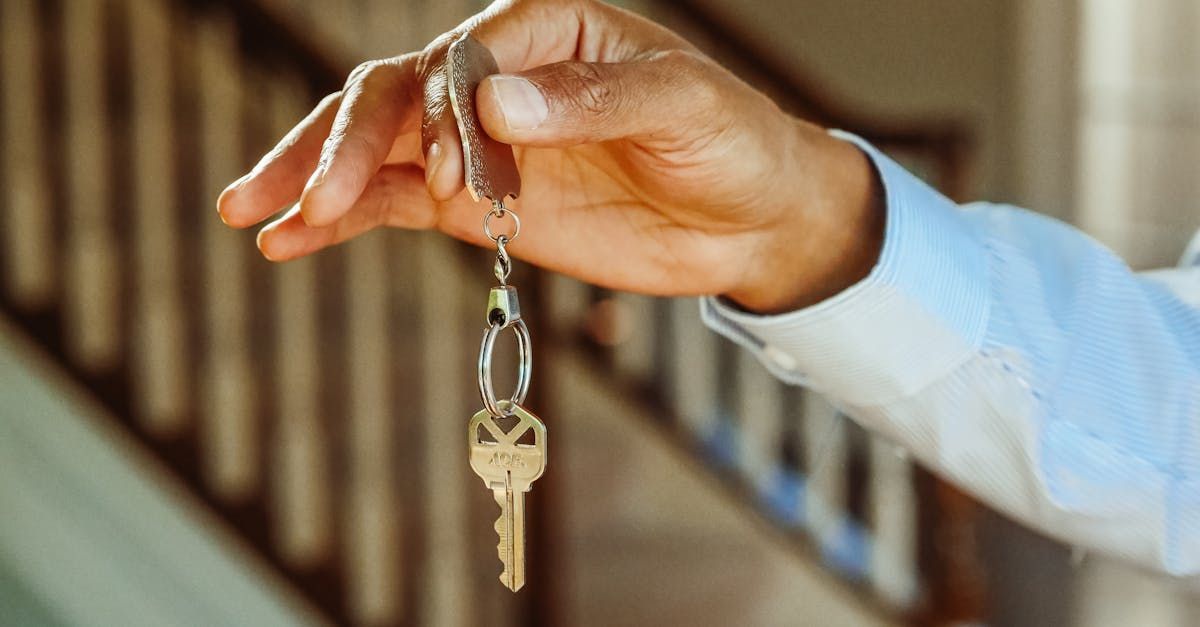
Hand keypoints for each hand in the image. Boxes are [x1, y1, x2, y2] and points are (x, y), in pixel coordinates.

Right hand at [216, 0, 882, 312]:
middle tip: (302, 199)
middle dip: (342, 146)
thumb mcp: (682, 107)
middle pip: (393, 98)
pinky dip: (341, 223)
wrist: (751, 217)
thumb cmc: (732, 142)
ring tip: (249, 212)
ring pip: (374, 149)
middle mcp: (495, 79)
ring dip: (312, 177)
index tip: (449, 182)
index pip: (460, 61)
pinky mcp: (475, 204)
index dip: (441, 119)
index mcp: (541, 30)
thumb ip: (592, 101)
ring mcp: (478, 145)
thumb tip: (495, 103)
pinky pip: (393, 206)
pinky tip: (289, 242)